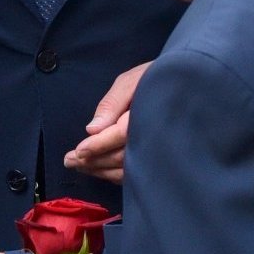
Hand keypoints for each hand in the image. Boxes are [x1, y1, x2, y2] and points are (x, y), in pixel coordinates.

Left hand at [66, 63, 148, 183]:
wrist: (184, 85)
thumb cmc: (153, 78)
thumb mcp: (130, 82)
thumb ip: (111, 105)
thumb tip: (92, 129)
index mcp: (148, 117)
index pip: (120, 136)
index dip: (98, 146)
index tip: (78, 152)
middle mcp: (155, 138)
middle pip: (121, 157)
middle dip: (93, 161)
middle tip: (69, 161)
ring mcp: (158, 152)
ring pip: (126, 170)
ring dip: (100, 170)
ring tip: (78, 166)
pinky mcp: (157, 159)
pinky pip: (135, 173)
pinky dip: (114, 174)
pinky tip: (99, 170)